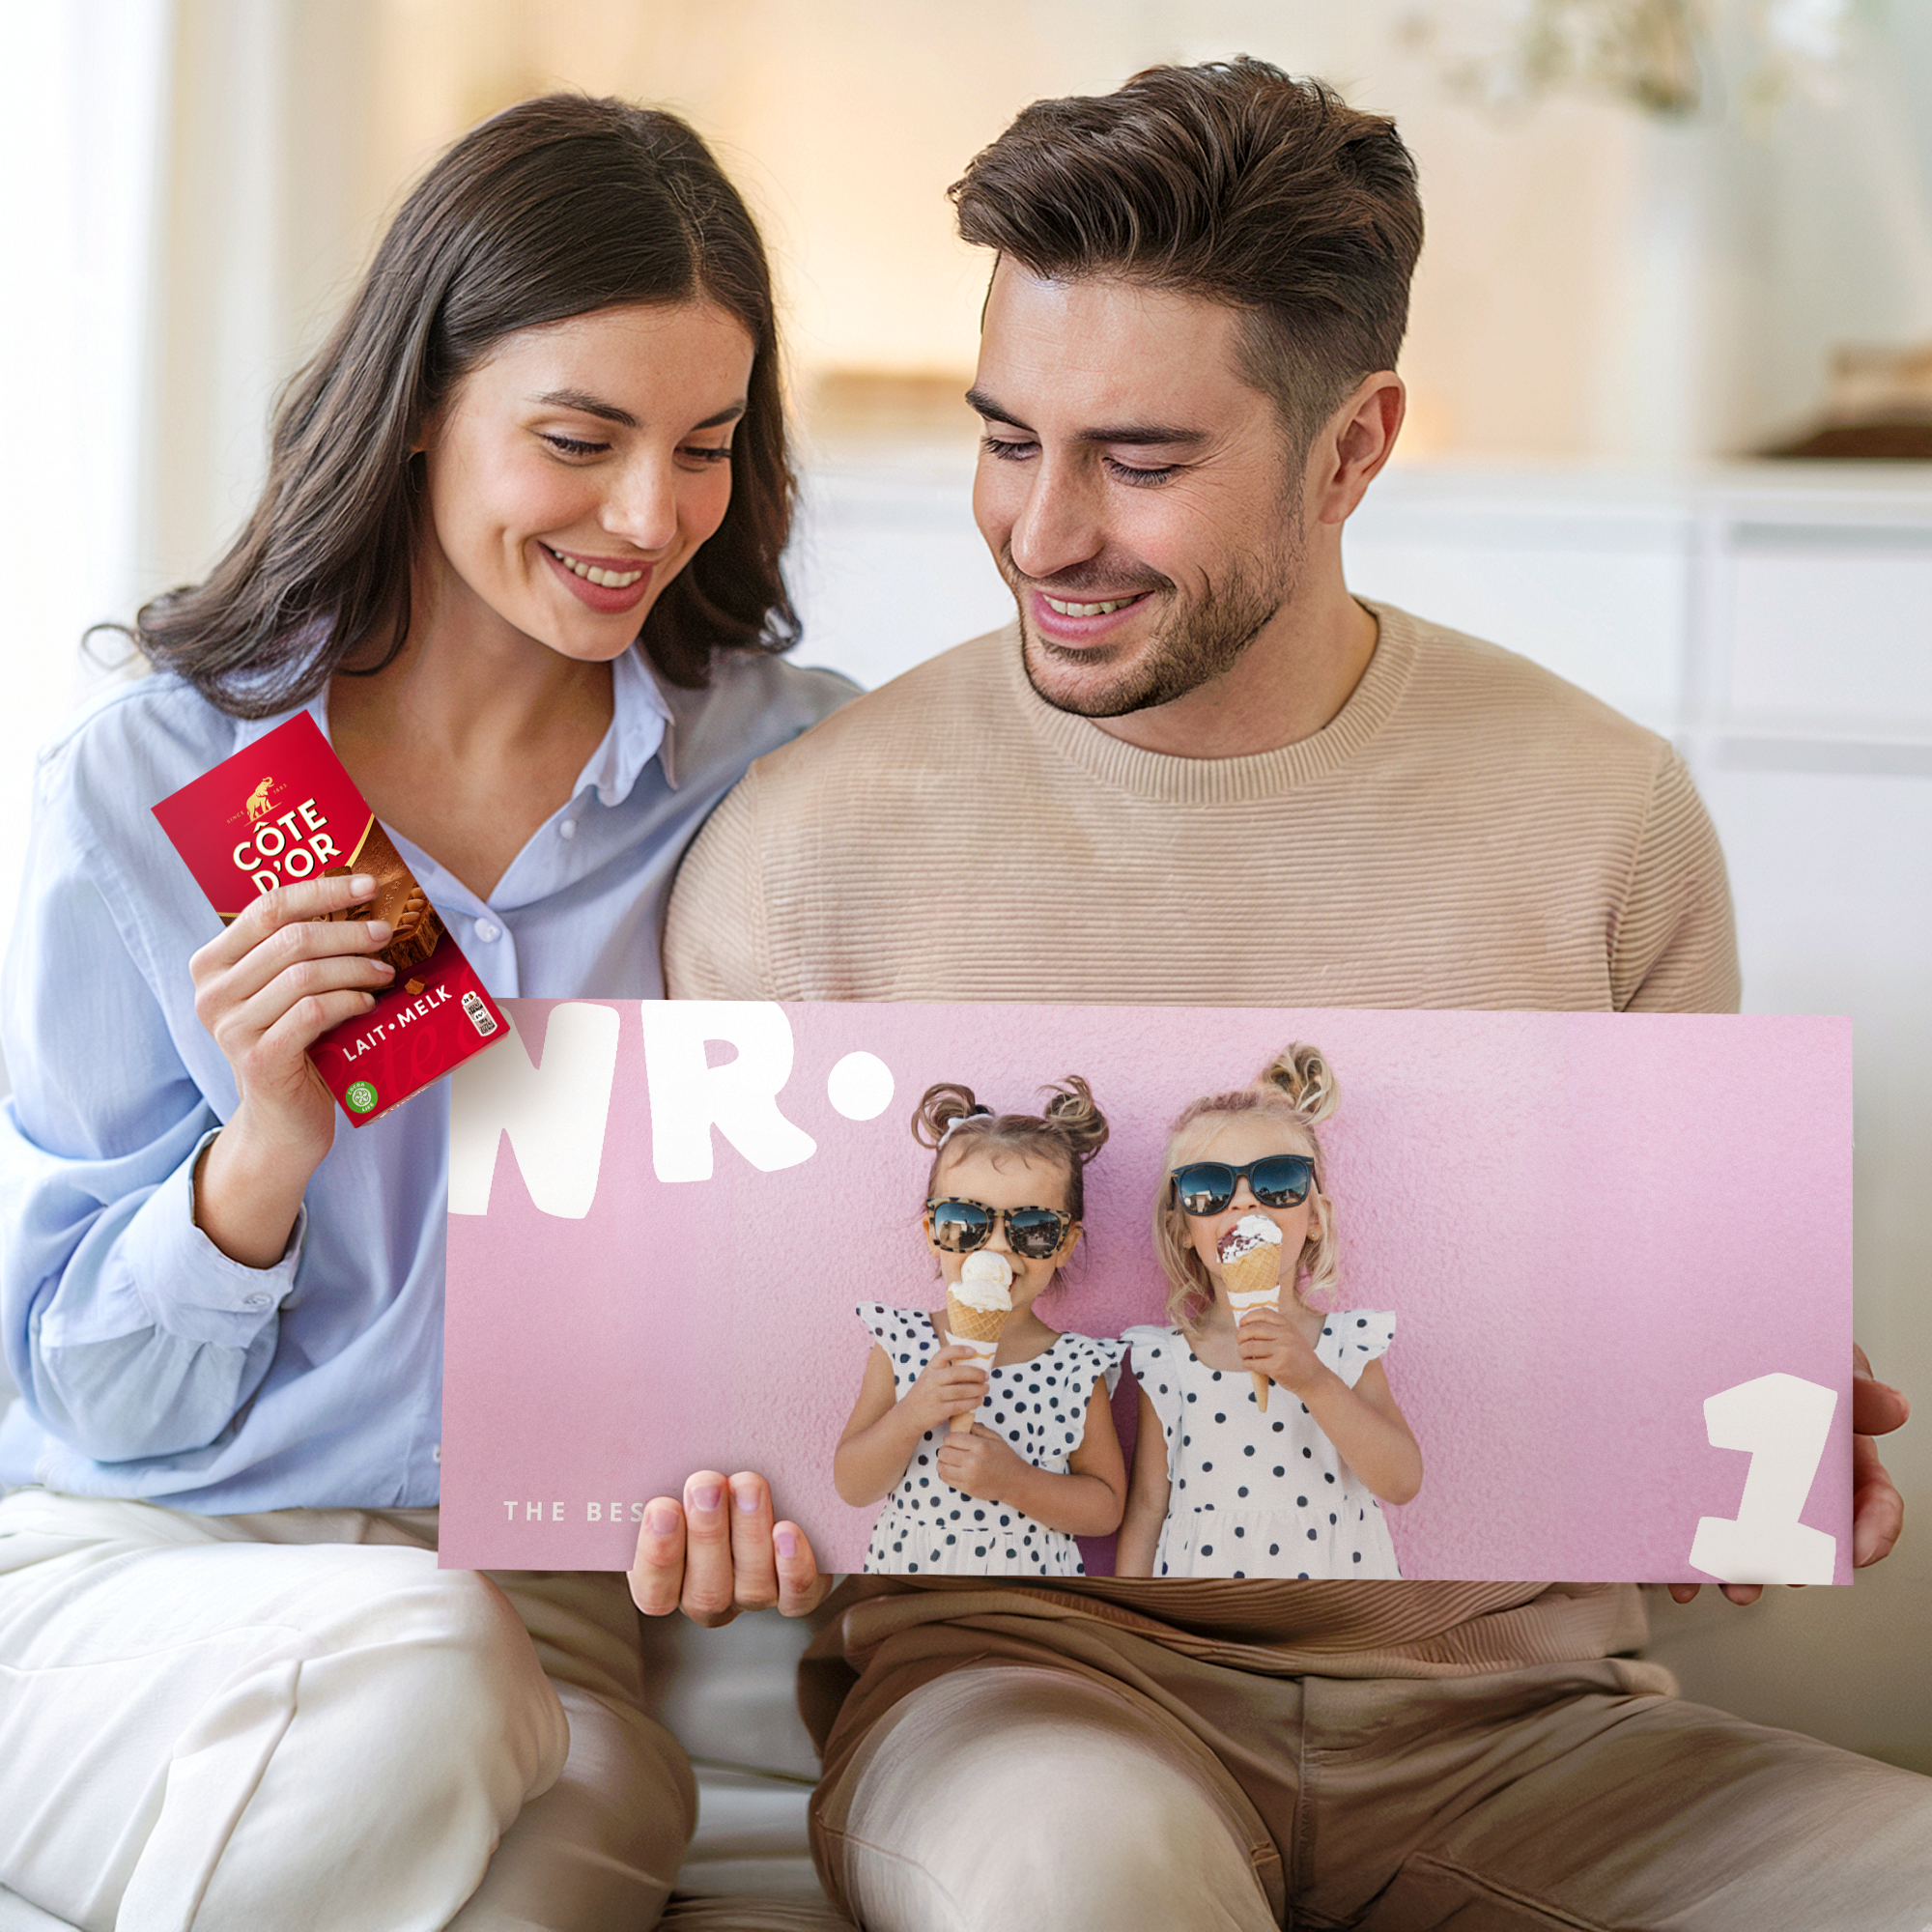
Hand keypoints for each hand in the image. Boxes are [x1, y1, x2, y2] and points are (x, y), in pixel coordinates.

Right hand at [191, 871, 393, 1159]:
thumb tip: (360, 901)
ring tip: (384, 971)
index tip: (366, 884)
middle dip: (348, 931)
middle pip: (291, 939)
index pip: (267, 908)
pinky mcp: (259, 1059)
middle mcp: (212, 993)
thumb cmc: (294, 1045)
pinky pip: (312, 1012)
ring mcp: (231, 1028)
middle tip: (384, 933)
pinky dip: (348, 1001)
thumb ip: (298, 952)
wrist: (282, 1122)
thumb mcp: (285, 991)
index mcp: (213, 964)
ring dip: (355, 967)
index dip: (321, 891)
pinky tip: (367, 1003)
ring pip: (305, 975)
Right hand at [629, 1470, 827, 1624]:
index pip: (654, 1592)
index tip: (661, 1508)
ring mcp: (756, 1595)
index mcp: (671, 1578)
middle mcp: (712, 1595)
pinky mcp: (800, 1591)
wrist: (778, 1488)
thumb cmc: (712, 1477)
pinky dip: (793, 1567)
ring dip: (749, 1534)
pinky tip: (787, 1531)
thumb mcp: (677, 1475)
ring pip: (751, 1588)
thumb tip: (615, 1418)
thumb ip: (661, 1470)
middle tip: (706, 1483)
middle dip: (706, 1534)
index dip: (656, 1557)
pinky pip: (797, 1595)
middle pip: (705, 1592)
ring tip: (748, 1485)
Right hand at [901, 1342, 990, 1436]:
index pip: (944, 1353)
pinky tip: (979, 1400)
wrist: (909, 1416)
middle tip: (986, 1376)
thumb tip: (972, 1365)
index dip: (959, 1350)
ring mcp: (934, 1396)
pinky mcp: (939, 1411)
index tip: (973, 1351)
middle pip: (956, 1373)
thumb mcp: (929, 1377)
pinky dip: (972, 1403)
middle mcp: (931, 1380)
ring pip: (961, 1391)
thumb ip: (945, 1371)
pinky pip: (960, 1406)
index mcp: (930, 1369)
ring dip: (977, 1389)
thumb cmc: (924, 1394)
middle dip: (975, 1374)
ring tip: (986, 1389)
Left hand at [935, 1422, 1027, 1499]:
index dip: (950, 1438)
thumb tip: (961, 1423)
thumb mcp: (995, 1438)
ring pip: (941, 1467)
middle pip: (943, 1452)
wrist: (1015, 1482)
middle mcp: (973, 1462)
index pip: (950, 1438)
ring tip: (952, 1461)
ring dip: (943, 1462)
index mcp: (980, 1446)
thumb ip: (977, 1428)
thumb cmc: (1005, 1458)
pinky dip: (946, 1473)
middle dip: (945, 1449)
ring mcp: (969, 1477)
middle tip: (952, 1451)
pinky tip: (954, 1470)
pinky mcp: (967, 1488)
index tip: (955, 1441)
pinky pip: (945, 1479)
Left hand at [1235, 1304, 1321, 1398]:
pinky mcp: (1277, 1366)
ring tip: (1243, 1355)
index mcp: (1288, 1325)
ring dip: (1241, 1351)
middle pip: (1252, 1330)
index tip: (1242, 1324)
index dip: (1248, 1318)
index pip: (1263, 1313)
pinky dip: (1246, 1363)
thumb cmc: (1299, 1358)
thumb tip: (1244, 1327)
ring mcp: (1282, 1350)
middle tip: (1240, 1343)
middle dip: (1240, 1336)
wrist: (1314, 1378)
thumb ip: (1274, 1330)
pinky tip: (1249, 1364)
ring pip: (1250, 1346)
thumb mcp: (1292, 1336)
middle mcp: (1286, 1335)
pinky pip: (1253, 1362)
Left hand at [1667, 1345, 1908, 1605]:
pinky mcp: (1698, 1489)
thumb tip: (1895, 1407)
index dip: (1872, 1531)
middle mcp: (1798, 1486)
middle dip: (1788, 1566)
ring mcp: (1746, 1491)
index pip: (1872, 1505)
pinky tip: (1664, 1565)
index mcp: (1841, 1462)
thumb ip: (1854, 1391)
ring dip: (1726, 1569)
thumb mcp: (1825, 1369)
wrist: (1712, 1343)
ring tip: (1705, 1581)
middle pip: (1803, 1538)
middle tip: (1775, 1577)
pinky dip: (1678, 1551)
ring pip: (1743, 1542)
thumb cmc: (1787, 1362)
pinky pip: (1692, 1527)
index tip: (1858, 1552)